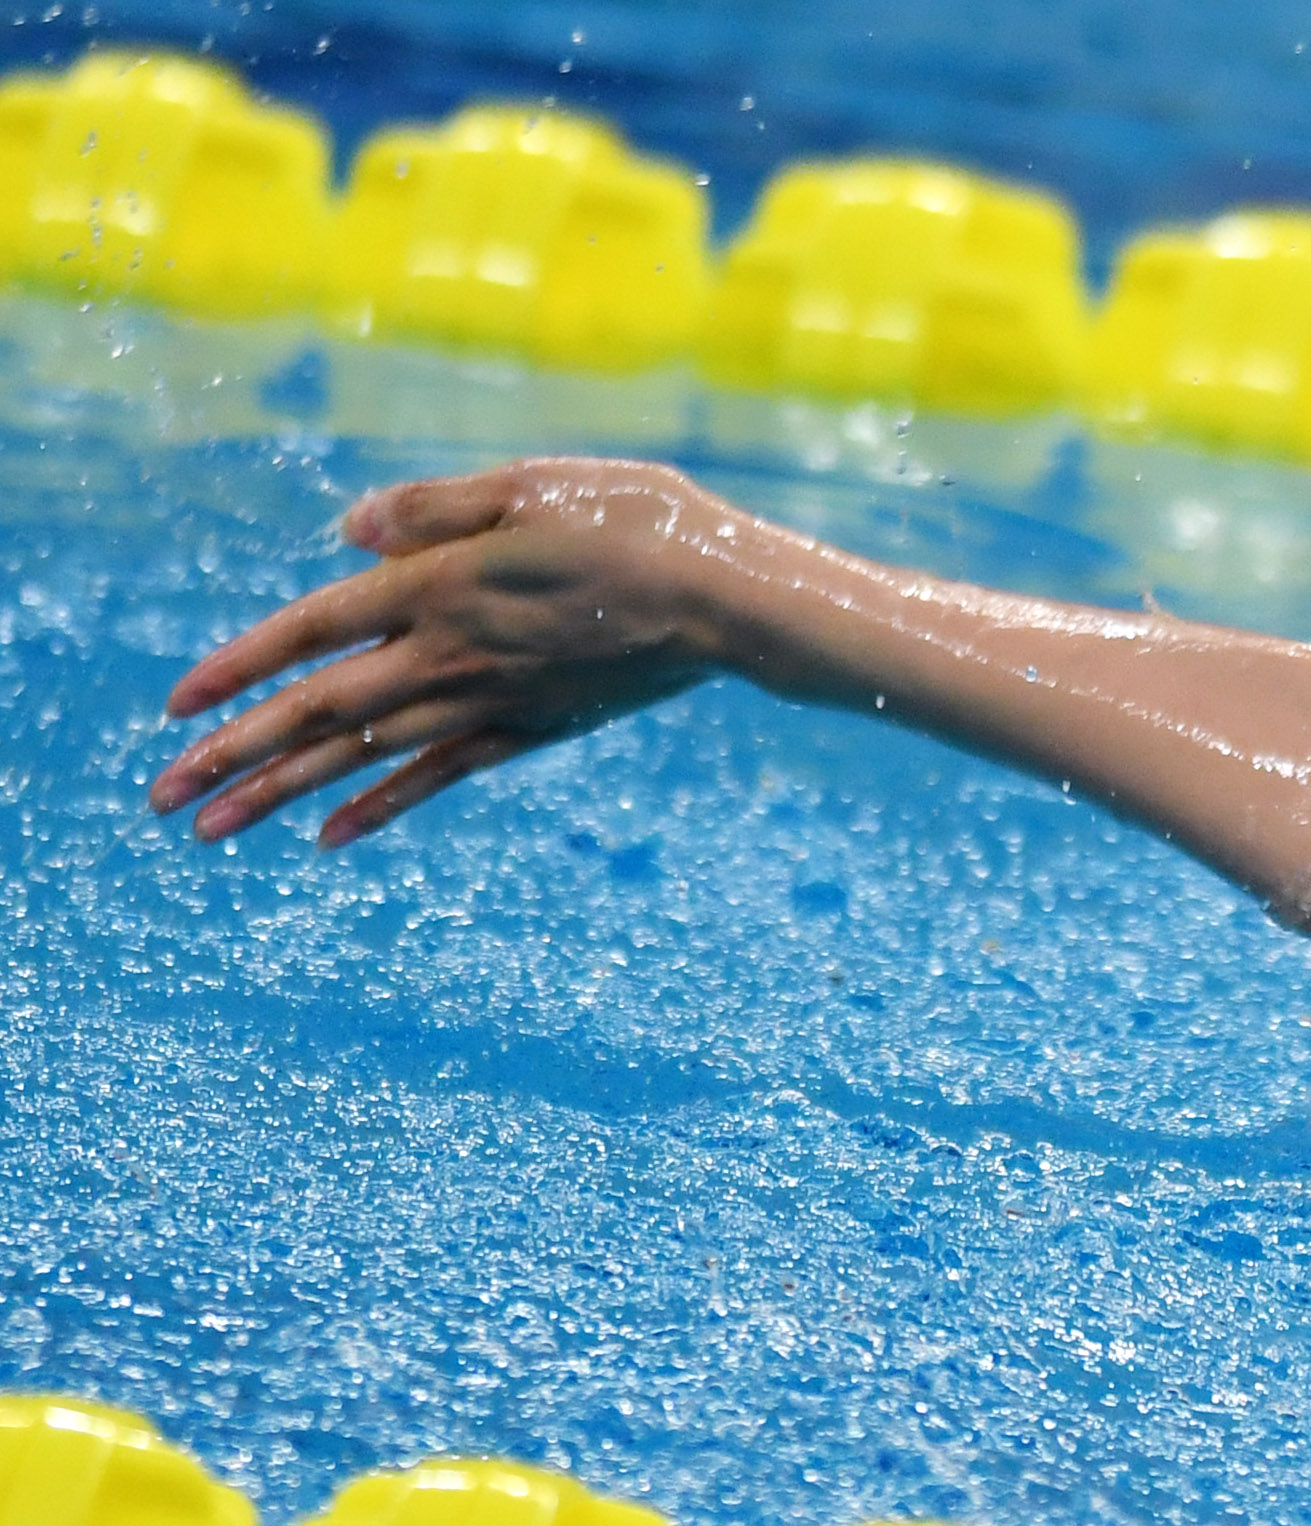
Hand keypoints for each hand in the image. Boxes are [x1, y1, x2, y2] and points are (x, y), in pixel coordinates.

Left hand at [150, 458, 731, 848]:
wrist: (729, 602)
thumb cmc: (636, 521)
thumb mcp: (529, 485)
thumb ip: (433, 507)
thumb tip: (345, 531)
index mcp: (439, 585)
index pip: (311, 631)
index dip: (236, 667)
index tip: (173, 708)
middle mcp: (451, 655)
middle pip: (318, 712)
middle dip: (233, 756)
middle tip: (161, 802)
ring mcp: (492, 701)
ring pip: (366, 755)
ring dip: (283, 794)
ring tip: (214, 831)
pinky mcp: (533, 727)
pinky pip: (441, 775)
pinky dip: (382, 806)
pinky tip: (331, 836)